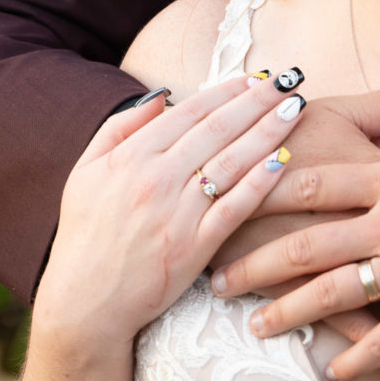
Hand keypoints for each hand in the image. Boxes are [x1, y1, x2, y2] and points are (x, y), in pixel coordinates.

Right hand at [34, 77, 305, 349]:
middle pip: (219, 129)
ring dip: (268, 131)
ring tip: (295, 108)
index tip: (255, 76)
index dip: (227, 90)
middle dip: (258, 99)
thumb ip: (119, 127)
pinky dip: (259, 183)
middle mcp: (157, 179)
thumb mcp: (86, 171)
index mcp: (132, 157)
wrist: (84, 304)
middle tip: (290, 79)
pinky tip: (283, 161)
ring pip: (232, 162)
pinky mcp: (195, 248)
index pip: (190, 111)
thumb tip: (160, 95)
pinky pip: (234, 208)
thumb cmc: (85, 235)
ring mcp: (178, 214)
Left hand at [212, 64, 379, 379]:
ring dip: (290, 311)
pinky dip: (356, 355)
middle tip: (218, 277)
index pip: (315, 183)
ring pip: (335, 295)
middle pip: (310, 245)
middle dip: (258, 263)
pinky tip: (332, 368)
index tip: (229, 194)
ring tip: (255, 325)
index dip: (267, 188)